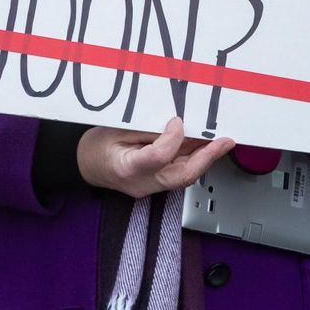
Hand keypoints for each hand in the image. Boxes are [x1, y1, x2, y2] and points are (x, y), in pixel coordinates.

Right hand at [76, 118, 233, 198]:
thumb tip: (174, 124)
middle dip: (207, 157)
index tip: (177, 121)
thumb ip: (145, 130)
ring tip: (220, 142)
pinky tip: (202, 147)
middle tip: (224, 141)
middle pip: (182, 176)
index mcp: (127, 168)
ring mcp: (151, 188)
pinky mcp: (156, 185)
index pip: (159, 156)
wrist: (84, 166)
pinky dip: (193, 160)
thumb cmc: (95, 147)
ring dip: (205, 159)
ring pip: (185, 177)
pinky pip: (179, 174)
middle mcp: (143, 183)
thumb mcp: (115, 130)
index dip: (173, 138)